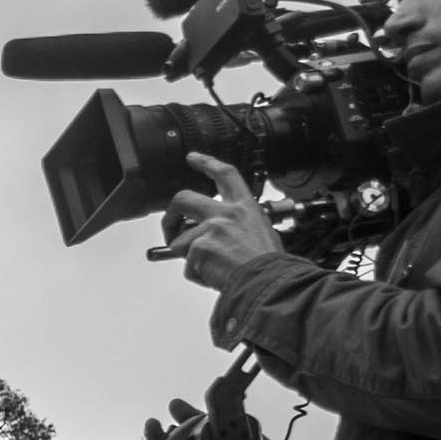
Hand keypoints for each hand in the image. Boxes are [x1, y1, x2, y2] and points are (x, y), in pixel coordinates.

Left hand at [150, 154, 285, 290]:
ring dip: (190, 259)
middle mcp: (227, 212)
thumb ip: (236, 226)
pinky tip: (216, 276)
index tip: (193, 158)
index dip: (207, 163)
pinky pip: (187, 265)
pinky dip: (198, 275)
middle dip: (170, 214)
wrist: (269, 281)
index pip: (225, 174)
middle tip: (170, 228)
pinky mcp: (199, 247)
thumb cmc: (268, 263)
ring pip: (180, 242)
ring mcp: (211, 228)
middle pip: (183, 198)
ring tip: (213, 268)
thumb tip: (216, 235)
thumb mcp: (261, 232)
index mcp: (245, 207)